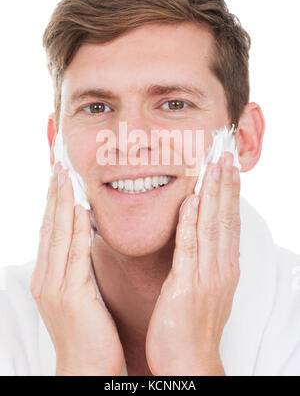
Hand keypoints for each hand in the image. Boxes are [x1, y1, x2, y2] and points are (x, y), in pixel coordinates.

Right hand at [30, 163, 123, 375]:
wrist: (86, 370)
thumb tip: (86, 240)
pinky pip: (74, 254)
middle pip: (50, 227)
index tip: (60, 178)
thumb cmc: (89, 332)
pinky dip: (76, 229)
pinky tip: (80, 209)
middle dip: (54, 195)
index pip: (50, 231)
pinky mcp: (71, 295)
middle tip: (58, 166)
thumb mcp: (80, 294)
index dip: (54, 203)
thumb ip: (78, 267)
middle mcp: (46, 278)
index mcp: (48, 277)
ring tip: (65, 176)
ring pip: (58, 235)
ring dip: (62, 203)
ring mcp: (55, 287)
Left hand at [146, 151, 240, 375]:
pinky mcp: (186, 287)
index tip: (229, 168)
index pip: (229, 222)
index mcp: (224, 268)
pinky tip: (193, 201)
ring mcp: (206, 277)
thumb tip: (200, 237)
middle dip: (226, 184)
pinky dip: (192, 222)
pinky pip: (190, 248)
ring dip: (214, 194)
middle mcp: (220, 269)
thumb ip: (203, 261)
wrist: (188, 363)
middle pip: (225, 218)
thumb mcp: (203, 289)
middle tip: (226, 154)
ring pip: (212, 226)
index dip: (230, 193)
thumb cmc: (190, 327)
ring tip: (215, 165)